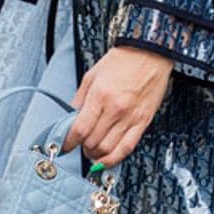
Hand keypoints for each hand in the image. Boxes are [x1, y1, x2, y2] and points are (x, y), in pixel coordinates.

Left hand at [65, 45, 174, 166]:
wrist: (149, 53)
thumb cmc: (122, 61)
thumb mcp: (92, 75)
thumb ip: (79, 99)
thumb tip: (71, 119)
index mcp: (100, 95)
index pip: (80, 129)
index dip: (68, 142)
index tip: (65, 145)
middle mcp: (115, 108)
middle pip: (92, 142)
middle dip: (82, 147)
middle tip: (79, 144)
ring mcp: (130, 117)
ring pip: (108, 149)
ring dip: (95, 154)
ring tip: (92, 150)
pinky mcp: (143, 122)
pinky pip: (127, 148)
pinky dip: (114, 159)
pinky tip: (106, 160)